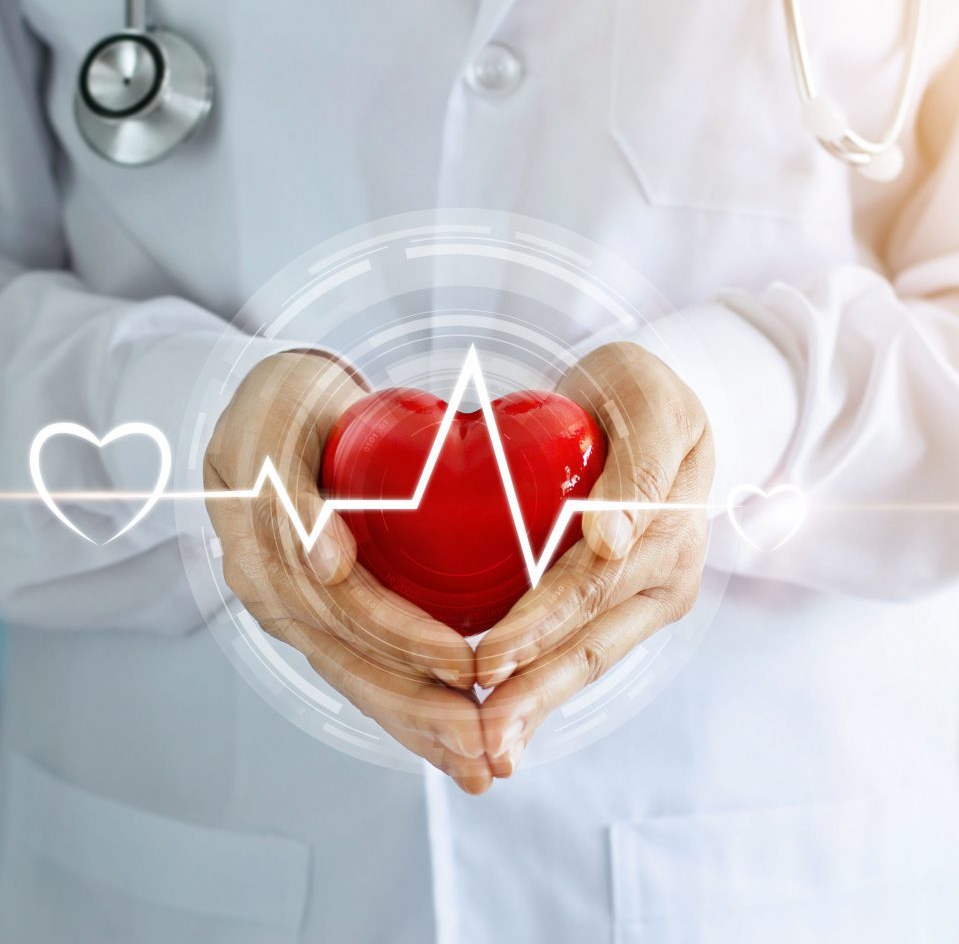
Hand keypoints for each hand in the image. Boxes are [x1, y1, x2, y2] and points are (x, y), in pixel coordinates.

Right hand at [204, 351, 491, 793]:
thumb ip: (290, 495)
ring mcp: (292, 610)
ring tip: (474, 764)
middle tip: (484, 749)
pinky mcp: (313, 614)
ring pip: (357, 678)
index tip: (467, 663)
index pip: (346, 611)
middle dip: (421, 710)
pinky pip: (356, 667)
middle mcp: (275, 595)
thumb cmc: (284, 404)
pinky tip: (441, 736)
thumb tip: (326, 565)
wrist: (269, 408)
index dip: (405, 642)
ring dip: (416, 725)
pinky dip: (400, 705)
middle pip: (354, 663)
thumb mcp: (276, 428)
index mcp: (266, 552)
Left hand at [475, 342, 713, 775]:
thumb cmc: (643, 393)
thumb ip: (639, 469)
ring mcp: (642, 597)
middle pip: (587, 646)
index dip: (537, 629)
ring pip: (583, 660)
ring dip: (536, 704)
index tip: (486, 661)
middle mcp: (662, 582)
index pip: (590, 592)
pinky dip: (541, 681)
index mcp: (669, 539)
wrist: (648, 401)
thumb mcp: (652, 408)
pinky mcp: (617, 600)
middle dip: (533, 695)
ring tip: (491, 748)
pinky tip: (505, 709)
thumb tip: (613, 543)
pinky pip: (578, 646)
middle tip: (484, 742)